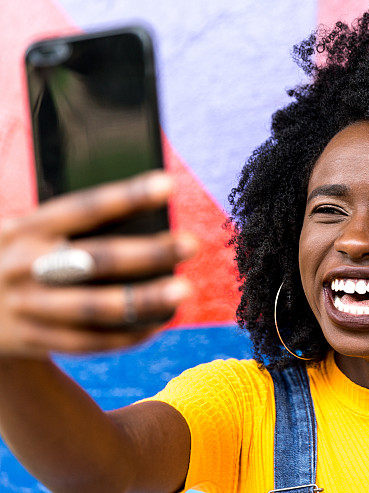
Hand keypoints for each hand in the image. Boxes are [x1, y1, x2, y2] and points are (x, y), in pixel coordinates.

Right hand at [0, 171, 195, 357]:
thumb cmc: (13, 256)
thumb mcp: (22, 232)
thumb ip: (65, 225)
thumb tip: (139, 216)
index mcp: (24, 229)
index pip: (83, 208)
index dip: (127, 195)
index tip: (168, 184)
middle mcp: (24, 266)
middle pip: (96, 259)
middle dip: (148, 252)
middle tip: (192, 244)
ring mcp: (26, 307)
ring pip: (95, 307)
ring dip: (144, 300)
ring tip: (184, 290)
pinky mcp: (32, 341)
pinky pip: (88, 343)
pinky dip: (127, 335)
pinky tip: (160, 323)